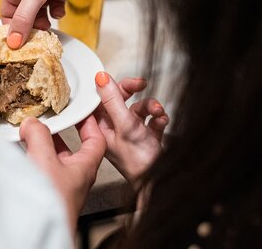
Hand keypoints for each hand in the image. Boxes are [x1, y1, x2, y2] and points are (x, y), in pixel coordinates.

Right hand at [1, 0, 99, 47]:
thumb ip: (24, 20)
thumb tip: (13, 43)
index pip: (7, 13)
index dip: (12, 28)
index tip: (19, 43)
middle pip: (24, 16)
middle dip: (31, 27)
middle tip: (38, 36)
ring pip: (40, 14)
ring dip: (44, 22)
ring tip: (49, 26)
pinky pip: (54, 8)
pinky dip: (57, 13)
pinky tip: (59, 11)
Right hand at [20, 116, 105, 232]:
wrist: (39, 228)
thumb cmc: (52, 204)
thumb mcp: (45, 159)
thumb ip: (38, 136)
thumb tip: (32, 123)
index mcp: (85, 168)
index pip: (96, 141)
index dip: (90, 124)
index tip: (81, 111)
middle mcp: (75, 178)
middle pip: (72, 149)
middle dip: (60, 133)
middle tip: (50, 120)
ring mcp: (60, 188)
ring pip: (54, 160)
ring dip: (43, 146)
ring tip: (30, 134)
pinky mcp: (45, 194)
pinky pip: (40, 170)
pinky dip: (31, 158)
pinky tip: (19, 154)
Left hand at [93, 72, 168, 189]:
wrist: (162, 182)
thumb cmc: (139, 162)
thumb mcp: (125, 125)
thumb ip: (113, 100)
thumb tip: (100, 78)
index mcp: (100, 127)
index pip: (98, 100)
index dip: (107, 86)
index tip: (118, 79)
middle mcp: (113, 129)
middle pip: (119, 101)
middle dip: (132, 92)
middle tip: (141, 83)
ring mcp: (130, 133)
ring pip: (138, 109)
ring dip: (150, 106)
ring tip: (158, 111)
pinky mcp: (146, 138)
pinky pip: (151, 120)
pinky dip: (158, 118)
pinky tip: (162, 121)